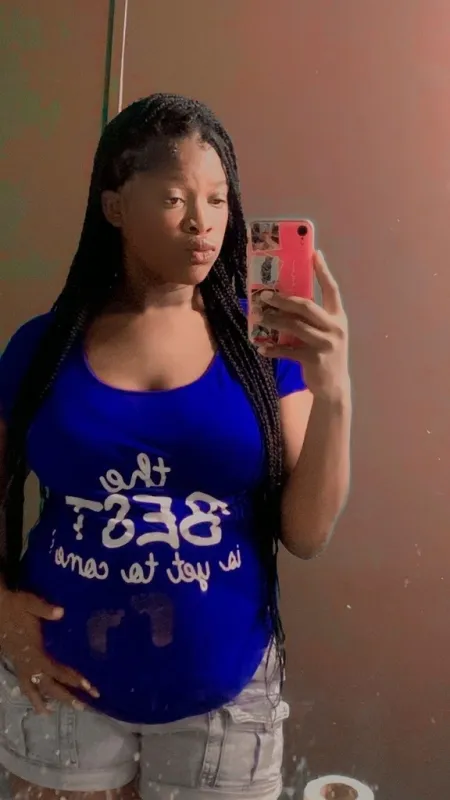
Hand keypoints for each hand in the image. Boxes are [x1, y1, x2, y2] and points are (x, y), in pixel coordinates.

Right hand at [0, 589, 98, 712]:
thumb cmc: (15, 605)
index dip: (74, 679)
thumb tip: (60, 612)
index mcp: (35, 652)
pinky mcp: (17, 663)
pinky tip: (36, 702)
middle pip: (50, 685)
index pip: (58, 670)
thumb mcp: (30, 604)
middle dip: (67, 696)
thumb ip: (45, 610)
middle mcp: (29, 663)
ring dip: (47, 700)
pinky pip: (25, 684)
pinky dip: (31, 695)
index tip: (89, 687)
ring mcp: (21, 665)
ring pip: (35, 688)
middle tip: (83, 707)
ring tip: (52, 714)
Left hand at [255, 251, 349, 400]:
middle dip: (282, 299)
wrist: (334, 387)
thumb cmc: (325, 355)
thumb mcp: (326, 333)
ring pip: (294, 326)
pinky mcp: (314, 359)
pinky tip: (261, 347)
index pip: (332, 289)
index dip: (323, 271)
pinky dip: (272, 349)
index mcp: (338, 317)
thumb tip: (284, 302)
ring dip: (273, 320)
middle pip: (306, 306)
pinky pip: (288, 350)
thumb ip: (313, 319)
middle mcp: (334, 327)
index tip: (314, 253)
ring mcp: (326, 344)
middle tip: (264, 296)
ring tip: (259, 317)